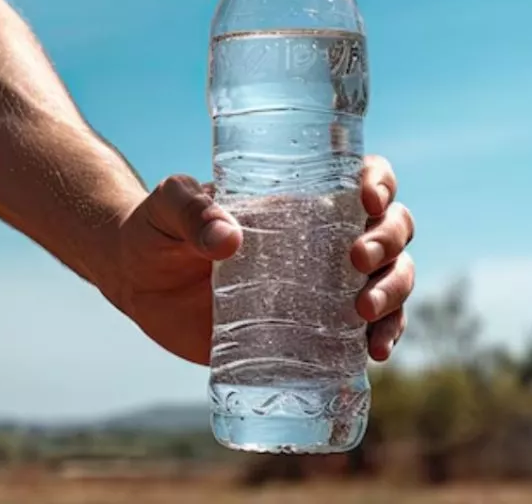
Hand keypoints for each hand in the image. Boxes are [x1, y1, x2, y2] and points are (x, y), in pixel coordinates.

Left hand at [108, 155, 415, 365]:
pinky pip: (368, 332)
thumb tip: (227, 238)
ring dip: (394, 293)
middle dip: (387, 243)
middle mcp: (326, 237)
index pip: (364, 179)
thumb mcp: (167, 206)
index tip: (366, 200)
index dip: (380, 184)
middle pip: (392, 230)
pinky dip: (383, 338)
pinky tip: (374, 353)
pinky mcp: (313, 330)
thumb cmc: (155, 228)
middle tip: (357, 260)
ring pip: (391, 279)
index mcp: (302, 197)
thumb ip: (190, 210)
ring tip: (365, 313)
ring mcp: (325, 286)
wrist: (137, 282)